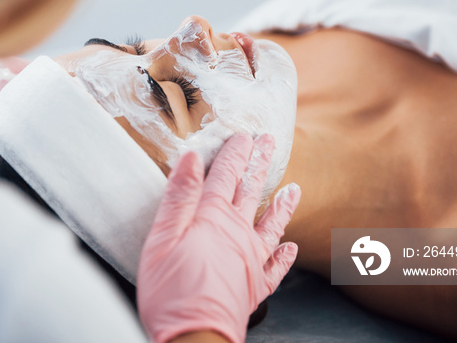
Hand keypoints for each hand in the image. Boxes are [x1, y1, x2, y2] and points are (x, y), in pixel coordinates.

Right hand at [137, 134, 300, 342]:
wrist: (195, 338)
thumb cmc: (171, 290)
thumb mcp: (162, 237)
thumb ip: (179, 197)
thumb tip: (191, 159)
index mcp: (212, 218)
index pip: (226, 176)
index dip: (234, 153)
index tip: (243, 134)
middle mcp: (237, 233)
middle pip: (250, 191)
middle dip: (258, 164)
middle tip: (269, 142)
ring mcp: (250, 260)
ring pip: (270, 224)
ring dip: (281, 204)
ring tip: (293, 188)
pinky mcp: (254, 286)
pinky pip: (275, 268)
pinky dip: (284, 256)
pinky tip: (291, 247)